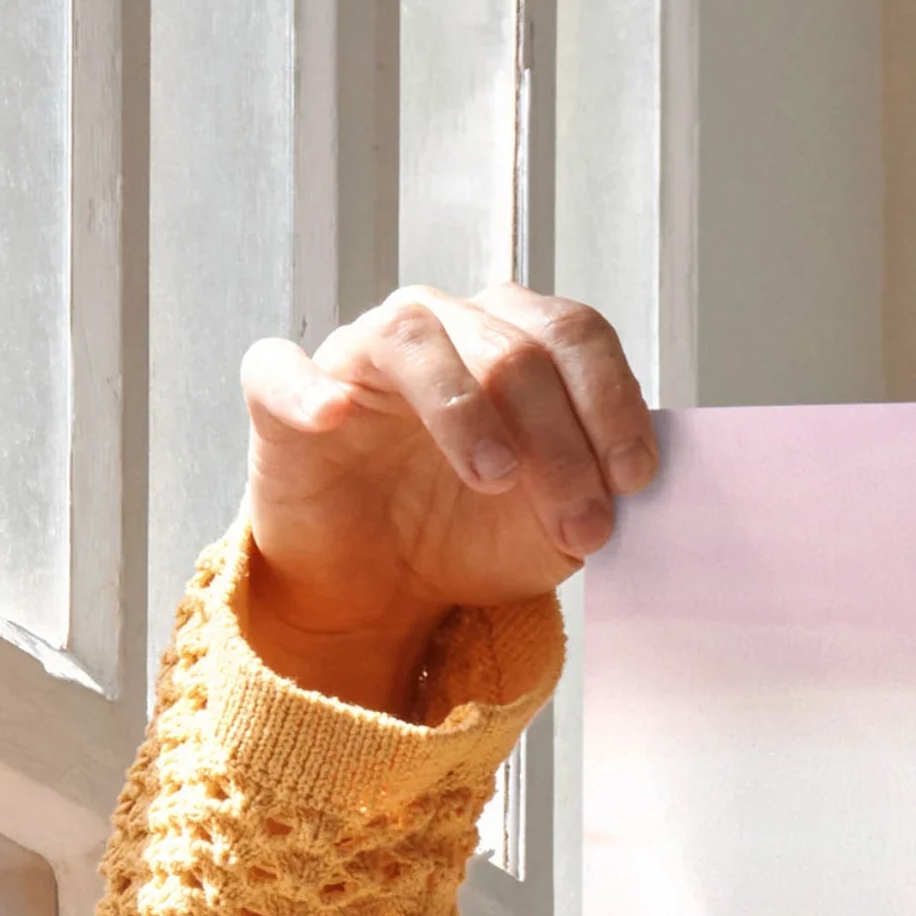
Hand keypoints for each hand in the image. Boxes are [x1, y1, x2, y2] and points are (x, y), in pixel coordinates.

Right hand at [237, 286, 657, 714]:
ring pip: (415, 338)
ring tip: (495, 479)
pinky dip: (307, 388)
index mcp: (515, 343)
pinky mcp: (283, 396)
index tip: (634, 479)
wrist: (384, 586)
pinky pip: (281, 368)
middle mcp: (443, 329)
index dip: (612, 402)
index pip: (574, 335)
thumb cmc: (471, 534)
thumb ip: (597, 492)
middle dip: (560, 441)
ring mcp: (361, 355)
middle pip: (512, 348)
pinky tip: (334, 417)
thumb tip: (633, 484)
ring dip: (465, 410)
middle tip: (581, 524)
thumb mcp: (556, 526)